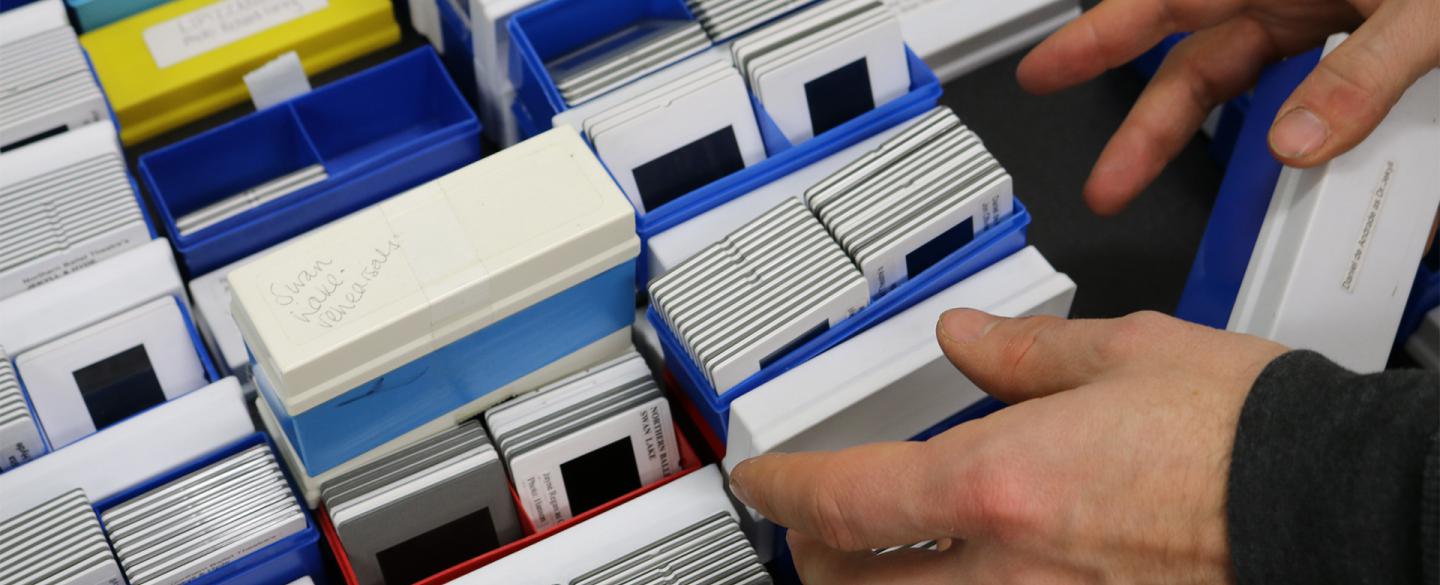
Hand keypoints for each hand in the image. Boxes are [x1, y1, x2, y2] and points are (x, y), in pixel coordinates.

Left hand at [727, 310, 1287, 583]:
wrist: (1336, 504)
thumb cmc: (1245, 436)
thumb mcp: (1123, 355)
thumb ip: (1023, 353)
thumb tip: (968, 340)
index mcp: (1000, 483)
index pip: (843, 499)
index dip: (784, 492)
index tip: (767, 484)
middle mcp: (1008, 568)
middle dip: (818, 554)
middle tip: (818, 525)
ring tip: (884, 559)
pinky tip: (977, 576)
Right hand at [1016, 0, 1439, 214]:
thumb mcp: (1429, 8)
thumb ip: (1366, 74)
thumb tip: (1301, 143)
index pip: (1166, 3)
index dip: (1098, 37)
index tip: (1043, 69)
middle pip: (1201, 61)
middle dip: (1148, 125)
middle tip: (1106, 180)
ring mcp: (1335, 14)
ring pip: (1256, 87)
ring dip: (1226, 147)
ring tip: (1204, 204)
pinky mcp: (1375, 39)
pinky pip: (1327, 97)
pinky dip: (1317, 141)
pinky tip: (1311, 176)